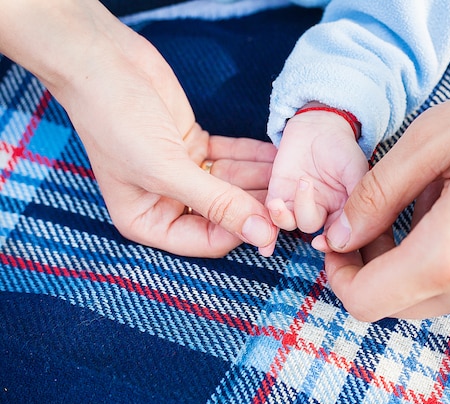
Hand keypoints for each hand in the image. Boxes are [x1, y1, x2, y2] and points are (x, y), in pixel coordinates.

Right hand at [0, 0, 277, 256]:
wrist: (101, 63)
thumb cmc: (117, 122)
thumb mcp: (166, 170)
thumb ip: (216, 203)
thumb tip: (261, 235)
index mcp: (148, 221)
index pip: (207, 241)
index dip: (241, 233)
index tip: (275, 224)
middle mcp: (166, 201)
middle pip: (224, 214)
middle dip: (256, 206)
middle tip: (292, 199)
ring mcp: (182, 172)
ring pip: (232, 184)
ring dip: (260, 180)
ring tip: (294, 176)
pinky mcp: (194, 145)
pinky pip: (232, 157)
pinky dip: (253, 156)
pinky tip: (279, 155)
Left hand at [266, 104, 368, 233]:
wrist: (319, 126)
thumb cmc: (342, 148)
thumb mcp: (358, 172)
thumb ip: (358, 201)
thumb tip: (353, 231)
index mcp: (344, 212)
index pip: (338, 236)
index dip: (330, 242)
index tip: (322, 240)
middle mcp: (321, 212)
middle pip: (311, 228)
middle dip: (305, 211)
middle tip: (306, 183)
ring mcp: (298, 204)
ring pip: (290, 223)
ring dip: (285, 214)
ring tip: (288, 190)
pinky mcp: (278, 194)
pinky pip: (270, 215)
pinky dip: (268, 222)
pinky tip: (267, 228)